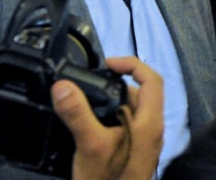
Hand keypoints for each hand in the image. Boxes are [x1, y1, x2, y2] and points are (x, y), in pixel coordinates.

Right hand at [51, 57, 163, 179]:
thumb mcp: (90, 145)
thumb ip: (77, 114)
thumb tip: (63, 86)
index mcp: (150, 122)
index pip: (152, 78)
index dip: (131, 64)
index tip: (108, 63)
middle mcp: (152, 129)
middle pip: (141, 92)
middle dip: (116, 84)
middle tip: (92, 83)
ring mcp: (145, 141)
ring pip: (132, 108)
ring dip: (111, 101)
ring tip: (87, 102)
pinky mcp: (135, 151)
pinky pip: (126, 124)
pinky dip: (110, 117)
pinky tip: (92, 124)